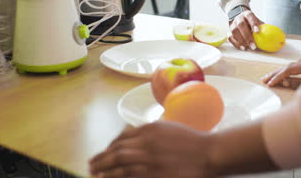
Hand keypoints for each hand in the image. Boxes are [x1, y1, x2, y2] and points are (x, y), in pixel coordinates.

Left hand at [89, 121, 214, 177]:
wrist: (209, 153)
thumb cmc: (193, 141)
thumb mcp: (169, 128)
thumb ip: (151, 132)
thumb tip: (133, 137)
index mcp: (150, 129)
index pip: (122, 137)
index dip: (110, 146)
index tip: (105, 152)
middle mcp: (146, 142)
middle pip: (117, 151)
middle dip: (101, 158)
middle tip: (92, 164)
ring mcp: (149, 159)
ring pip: (119, 164)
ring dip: (104, 169)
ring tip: (95, 173)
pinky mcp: (153, 173)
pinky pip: (130, 176)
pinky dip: (118, 177)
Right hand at [229, 9, 262, 50]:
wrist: (239, 18)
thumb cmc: (251, 22)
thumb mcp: (257, 21)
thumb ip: (262, 27)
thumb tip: (272, 37)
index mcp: (247, 14)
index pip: (250, 16)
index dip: (253, 24)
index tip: (257, 32)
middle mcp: (239, 18)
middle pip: (241, 25)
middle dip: (247, 36)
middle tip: (254, 46)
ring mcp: (232, 24)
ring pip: (234, 31)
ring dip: (241, 41)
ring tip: (248, 48)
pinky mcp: (229, 31)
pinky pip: (230, 37)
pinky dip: (236, 43)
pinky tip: (243, 48)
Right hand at [262, 58, 300, 88]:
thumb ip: (299, 83)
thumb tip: (284, 82)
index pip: (290, 69)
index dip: (279, 76)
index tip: (270, 84)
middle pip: (288, 66)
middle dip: (275, 74)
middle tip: (264, 80)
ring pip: (289, 67)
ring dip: (278, 73)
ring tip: (266, 79)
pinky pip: (294, 70)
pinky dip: (285, 74)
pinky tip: (277, 78)